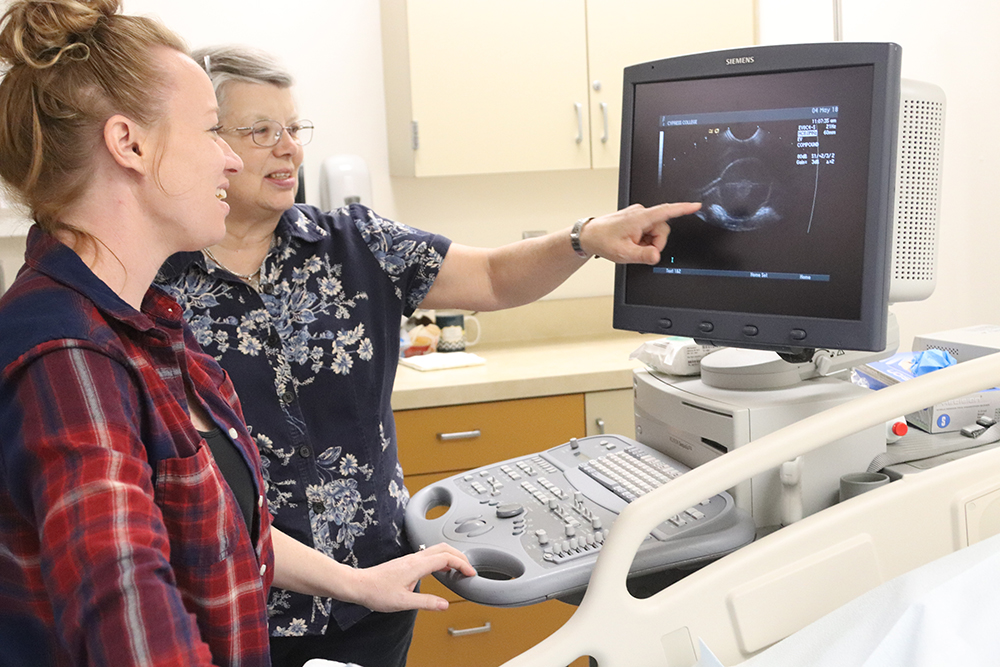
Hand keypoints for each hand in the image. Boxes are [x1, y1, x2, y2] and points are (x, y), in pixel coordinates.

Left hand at [352, 543, 476, 612]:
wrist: (359, 585)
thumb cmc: (377, 592)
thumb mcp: (403, 603)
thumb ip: (426, 602)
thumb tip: (444, 605)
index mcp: (416, 565)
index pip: (446, 558)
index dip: (462, 563)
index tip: (470, 573)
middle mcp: (414, 558)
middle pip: (444, 548)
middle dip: (460, 555)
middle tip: (469, 568)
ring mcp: (410, 558)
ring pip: (436, 549)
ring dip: (451, 556)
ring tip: (459, 569)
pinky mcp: (407, 562)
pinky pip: (429, 555)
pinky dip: (441, 559)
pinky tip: (441, 570)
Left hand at [581, 201, 700, 264]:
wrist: (589, 235)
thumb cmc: (602, 240)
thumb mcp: (624, 253)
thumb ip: (643, 256)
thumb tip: (656, 256)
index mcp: (640, 218)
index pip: (666, 211)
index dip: (683, 209)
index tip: (696, 206)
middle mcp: (640, 213)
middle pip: (662, 229)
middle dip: (655, 243)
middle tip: (640, 251)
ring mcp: (637, 215)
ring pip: (655, 231)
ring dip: (648, 242)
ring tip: (632, 246)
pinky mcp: (635, 219)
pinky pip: (647, 230)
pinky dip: (643, 239)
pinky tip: (631, 243)